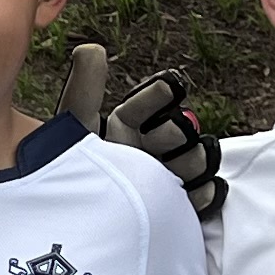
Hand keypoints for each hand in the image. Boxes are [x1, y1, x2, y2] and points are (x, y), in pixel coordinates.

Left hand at [58, 41, 224, 220]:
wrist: (79, 225)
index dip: (159, 94)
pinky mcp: (177, 207)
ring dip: (190, 159)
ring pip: (199, 157)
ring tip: (171, 168)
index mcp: (126, 126)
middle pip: (182, 129)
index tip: (164, 90)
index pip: (155, 99)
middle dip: (173, 131)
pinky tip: (188, 192)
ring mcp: (166, 178)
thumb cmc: (69, 174)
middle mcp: (148, 149)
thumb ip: (84, 89)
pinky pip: (205, 193)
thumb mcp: (74, 129)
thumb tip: (91, 49)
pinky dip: (201, 191)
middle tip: (154, 142)